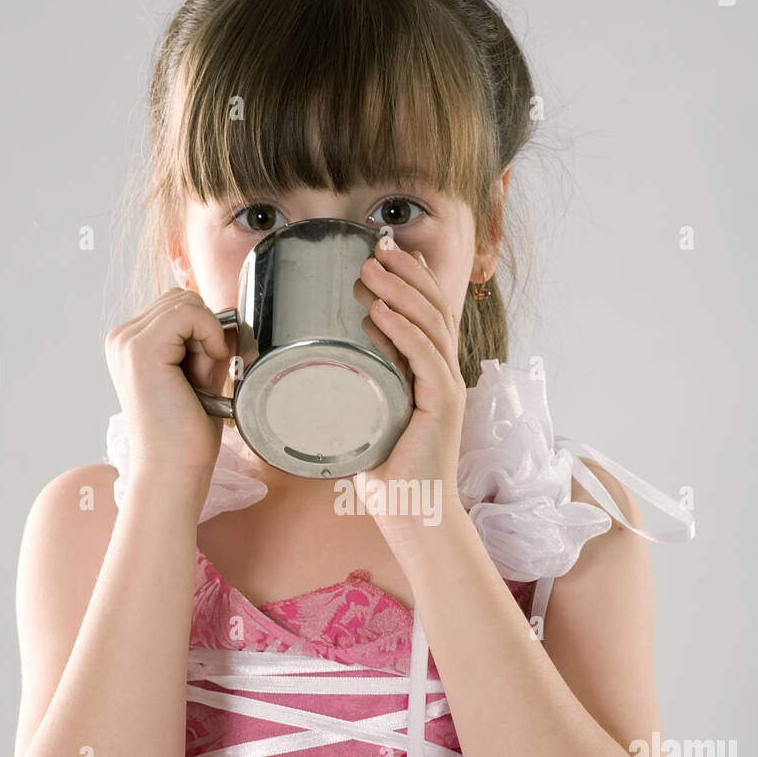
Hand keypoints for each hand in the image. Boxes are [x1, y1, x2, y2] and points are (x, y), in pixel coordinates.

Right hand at [105, 289, 235, 488]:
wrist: (172, 469)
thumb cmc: (186, 433)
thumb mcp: (200, 374)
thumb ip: (207, 343)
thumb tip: (230, 316)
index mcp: (130, 344)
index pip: (178, 307)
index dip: (203, 332)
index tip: (204, 372)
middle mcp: (121, 338)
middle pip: (182, 299)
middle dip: (205, 331)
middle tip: (204, 377)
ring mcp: (127, 341)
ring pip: (186, 301)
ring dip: (208, 335)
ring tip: (201, 377)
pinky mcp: (140, 348)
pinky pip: (190, 312)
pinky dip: (210, 334)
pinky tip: (208, 367)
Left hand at [351, 236, 467, 539]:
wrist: (413, 512)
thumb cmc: (386, 471)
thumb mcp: (364, 416)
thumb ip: (352, 388)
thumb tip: (310, 364)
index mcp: (430, 371)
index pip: (426, 311)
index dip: (408, 277)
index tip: (380, 249)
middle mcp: (444, 372)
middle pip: (432, 307)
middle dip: (404, 271)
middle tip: (374, 245)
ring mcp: (447, 387)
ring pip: (430, 325)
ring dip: (399, 292)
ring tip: (371, 268)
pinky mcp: (444, 406)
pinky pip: (425, 360)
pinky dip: (403, 333)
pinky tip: (381, 313)